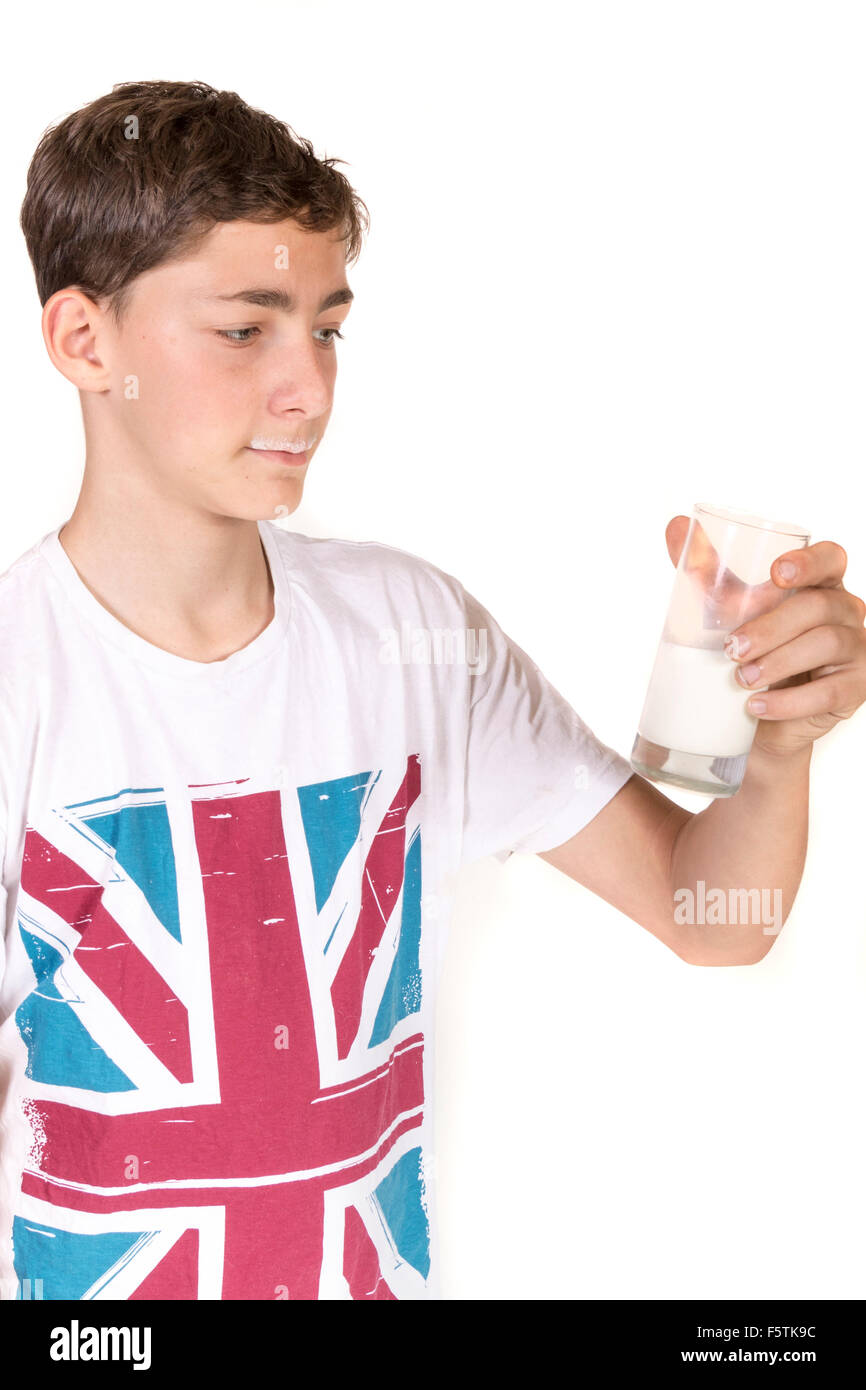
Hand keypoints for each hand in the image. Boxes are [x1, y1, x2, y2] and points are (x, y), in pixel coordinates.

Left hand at [666, 515, 865, 756]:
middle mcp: (845, 611)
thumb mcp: (727, 608)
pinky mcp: (854, 688)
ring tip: (741, 679)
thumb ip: (706, 568)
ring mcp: (856, 649)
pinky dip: (788, 701)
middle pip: (817, 606)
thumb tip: (676, 526)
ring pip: (825, 644)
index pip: (831, 558)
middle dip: (771, 627)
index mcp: (820, 584)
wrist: (759, 714)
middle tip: (731, 649)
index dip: (809, 562)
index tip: (775, 574)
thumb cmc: (751, 650)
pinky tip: (757, 705)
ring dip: (778, 662)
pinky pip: (828, 692)